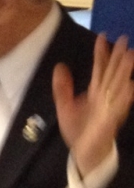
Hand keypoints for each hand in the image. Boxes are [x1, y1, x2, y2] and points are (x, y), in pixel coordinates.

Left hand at [53, 32, 133, 176]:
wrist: (84, 152)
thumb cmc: (78, 129)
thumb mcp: (65, 106)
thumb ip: (63, 88)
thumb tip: (60, 66)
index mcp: (96, 91)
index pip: (100, 68)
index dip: (101, 53)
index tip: (102, 36)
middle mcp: (106, 96)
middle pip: (113, 72)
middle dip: (118, 56)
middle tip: (124, 38)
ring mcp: (110, 107)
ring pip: (119, 85)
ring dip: (125, 71)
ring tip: (131, 55)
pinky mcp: (110, 120)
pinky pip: (119, 107)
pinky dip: (125, 97)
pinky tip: (129, 85)